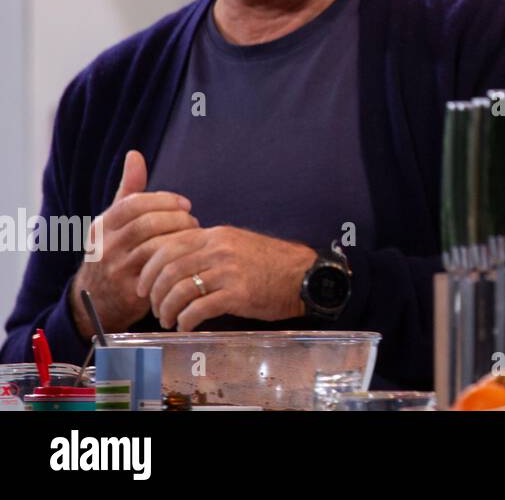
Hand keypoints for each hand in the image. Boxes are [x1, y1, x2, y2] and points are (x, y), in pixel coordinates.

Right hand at [70, 150, 196, 338]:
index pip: (135, 203)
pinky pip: (160, 270)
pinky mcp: (131, 291)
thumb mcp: (115, 221)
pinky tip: (190, 255)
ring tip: (194, 237)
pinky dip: (179, 259)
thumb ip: (129, 189)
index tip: (185, 204)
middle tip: (193, 221)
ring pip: (155, 247)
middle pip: (147, 224)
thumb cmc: (115, 250)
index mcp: (102, 225)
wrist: (98, 300)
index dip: (165, 200)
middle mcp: (104, 246)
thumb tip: (135, 154)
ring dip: (181, 239)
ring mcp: (116, 270)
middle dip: (177, 219)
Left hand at [135, 225, 316, 329]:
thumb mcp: (237, 244)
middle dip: (154, 293)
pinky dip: (186, 320)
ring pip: (180, 290)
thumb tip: (177, 262)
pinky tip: (186, 326)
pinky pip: (199, 308)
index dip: (149, 268)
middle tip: (154, 308)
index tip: (143, 285)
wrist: (304, 276)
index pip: (168, 246)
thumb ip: (208, 249)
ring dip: (167, 309)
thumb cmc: (271, 263)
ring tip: (168, 320)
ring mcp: (228, 271)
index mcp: (216, 235)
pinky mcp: (238, 294)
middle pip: (169, 269)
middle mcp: (219, 250)